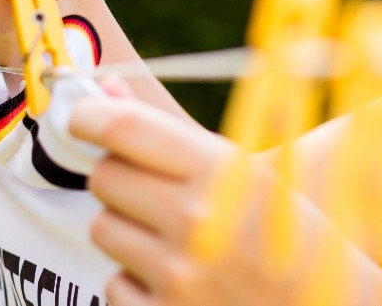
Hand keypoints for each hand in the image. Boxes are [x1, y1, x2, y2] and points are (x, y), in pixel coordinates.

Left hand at [72, 92, 317, 305]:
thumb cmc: (300, 237)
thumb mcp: (256, 175)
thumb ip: (178, 138)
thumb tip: (108, 95)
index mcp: (227, 173)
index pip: (127, 130)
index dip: (91, 116)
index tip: (82, 114)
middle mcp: (197, 222)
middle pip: (106, 177)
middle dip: (122, 175)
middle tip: (155, 185)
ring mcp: (177, 277)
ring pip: (104, 229)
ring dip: (128, 228)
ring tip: (175, 236)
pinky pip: (114, 285)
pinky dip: (137, 281)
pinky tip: (179, 278)